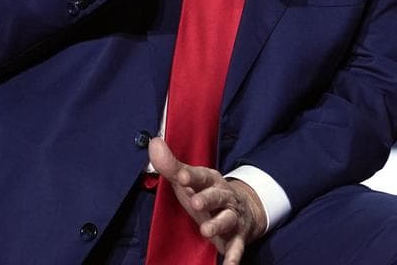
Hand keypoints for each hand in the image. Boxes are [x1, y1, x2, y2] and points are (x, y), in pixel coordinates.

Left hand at [148, 136, 265, 264]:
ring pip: (227, 219)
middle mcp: (224, 197)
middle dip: (207, 199)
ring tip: (206, 231)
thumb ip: (170, 165)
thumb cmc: (206, 193)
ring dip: (218, 224)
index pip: (201, 176)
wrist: (242, 209)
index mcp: (211, 181)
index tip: (181, 177)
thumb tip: (153, 143)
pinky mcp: (237, 237)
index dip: (192, 176)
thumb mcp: (189, 180)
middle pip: (217, 196)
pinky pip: (237, 247)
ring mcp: (232, 217)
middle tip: (196, 203)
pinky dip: (234, 258)